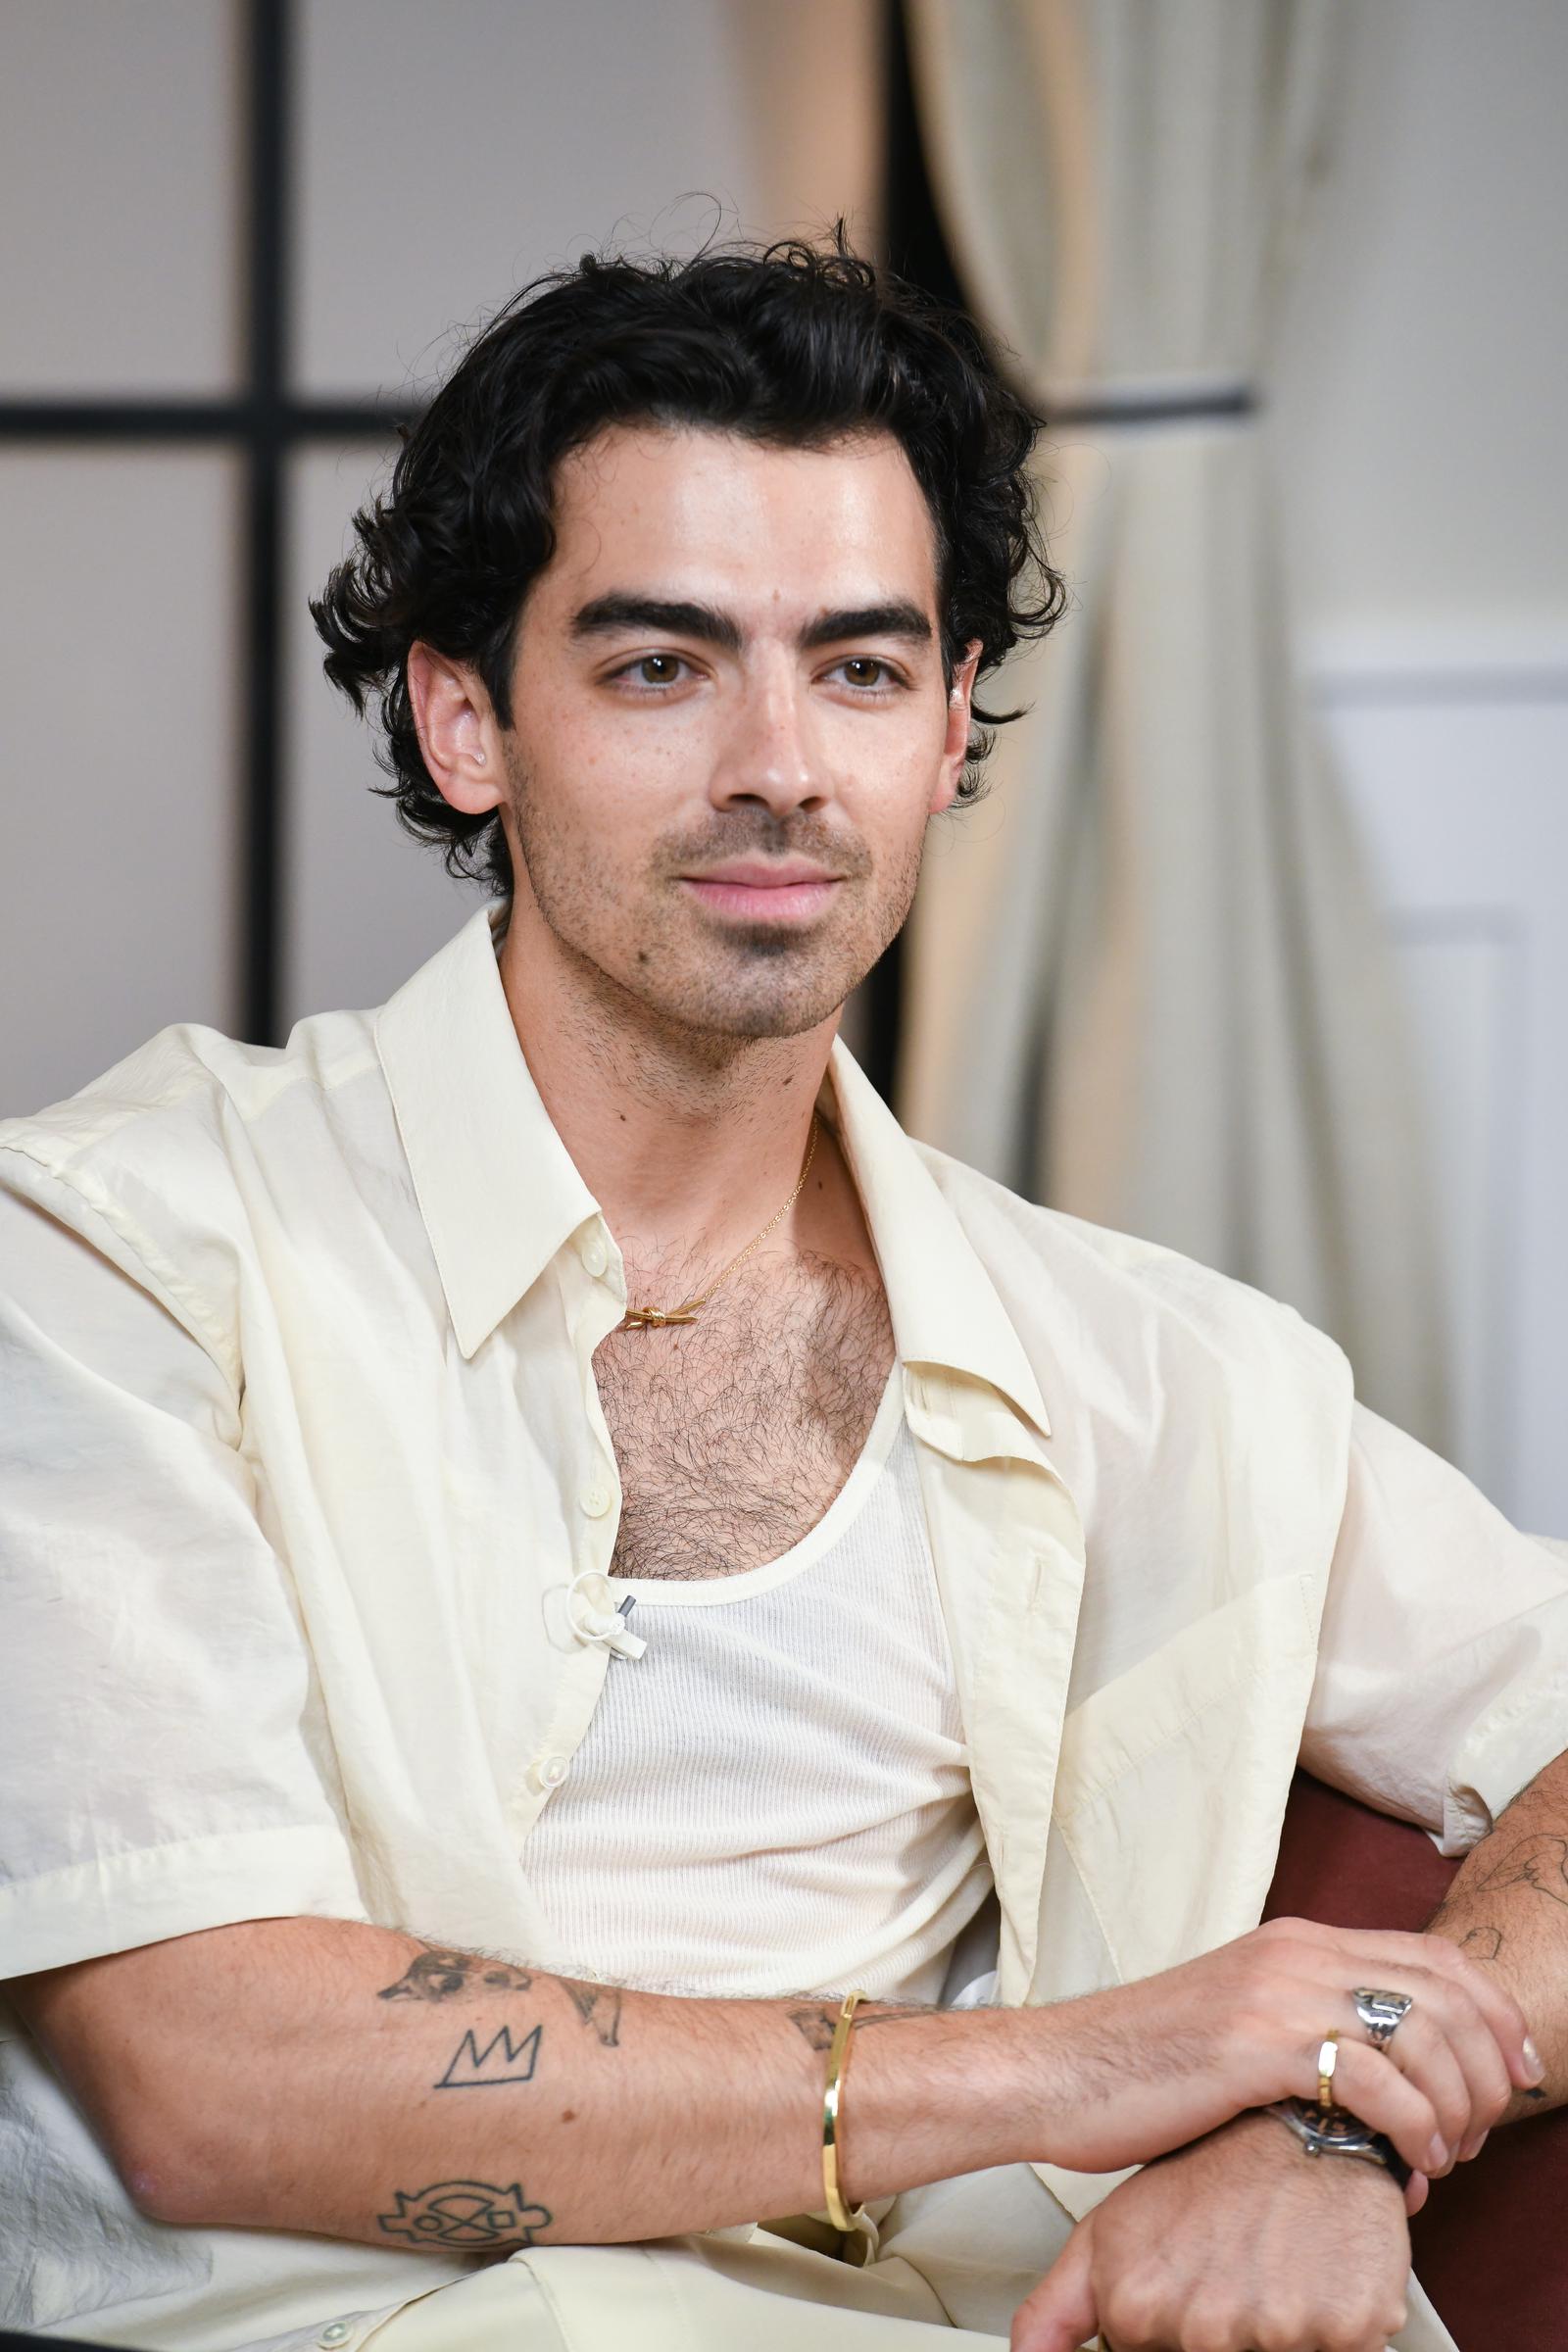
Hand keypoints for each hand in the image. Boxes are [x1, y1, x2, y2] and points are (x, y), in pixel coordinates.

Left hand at [1011, 2108, 1411, 2351]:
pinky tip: (1313, 2274)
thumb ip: (1055, 2311)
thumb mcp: (1109, 2232)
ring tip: (1272, 2267)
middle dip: (1228, 2329)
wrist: (1301, 2118)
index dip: (1170, 2337)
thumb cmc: (1208, 2174)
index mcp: (1137, 2310)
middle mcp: (1203, 2329)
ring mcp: (1274, 2331)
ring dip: (1280, 2327)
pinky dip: (1334, 2326)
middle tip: (1233, 2270)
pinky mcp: (1348, 2331)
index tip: (1191, 2286)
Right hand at [1027, 1915, 1537, 2179]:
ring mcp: (1277, 1992)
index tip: (1516, 2071)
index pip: (1435, 1953)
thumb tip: (1384, 2071)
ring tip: (1444, 2157)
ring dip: (1458, 2108)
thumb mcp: (1240, 2021)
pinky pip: (1379, 2081)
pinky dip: (1416, 2131)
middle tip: (1482, 2130)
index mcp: (1296, 1941)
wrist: (1056, 2072)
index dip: (1494, 2012)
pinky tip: (1409, 2164)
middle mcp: (1296, 1953)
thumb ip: (1308, 2022)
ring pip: (1426, 2034)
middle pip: (1446, 1991)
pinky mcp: (1258, 2044)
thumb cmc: (1140, 2064)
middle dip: (1490, 2069)